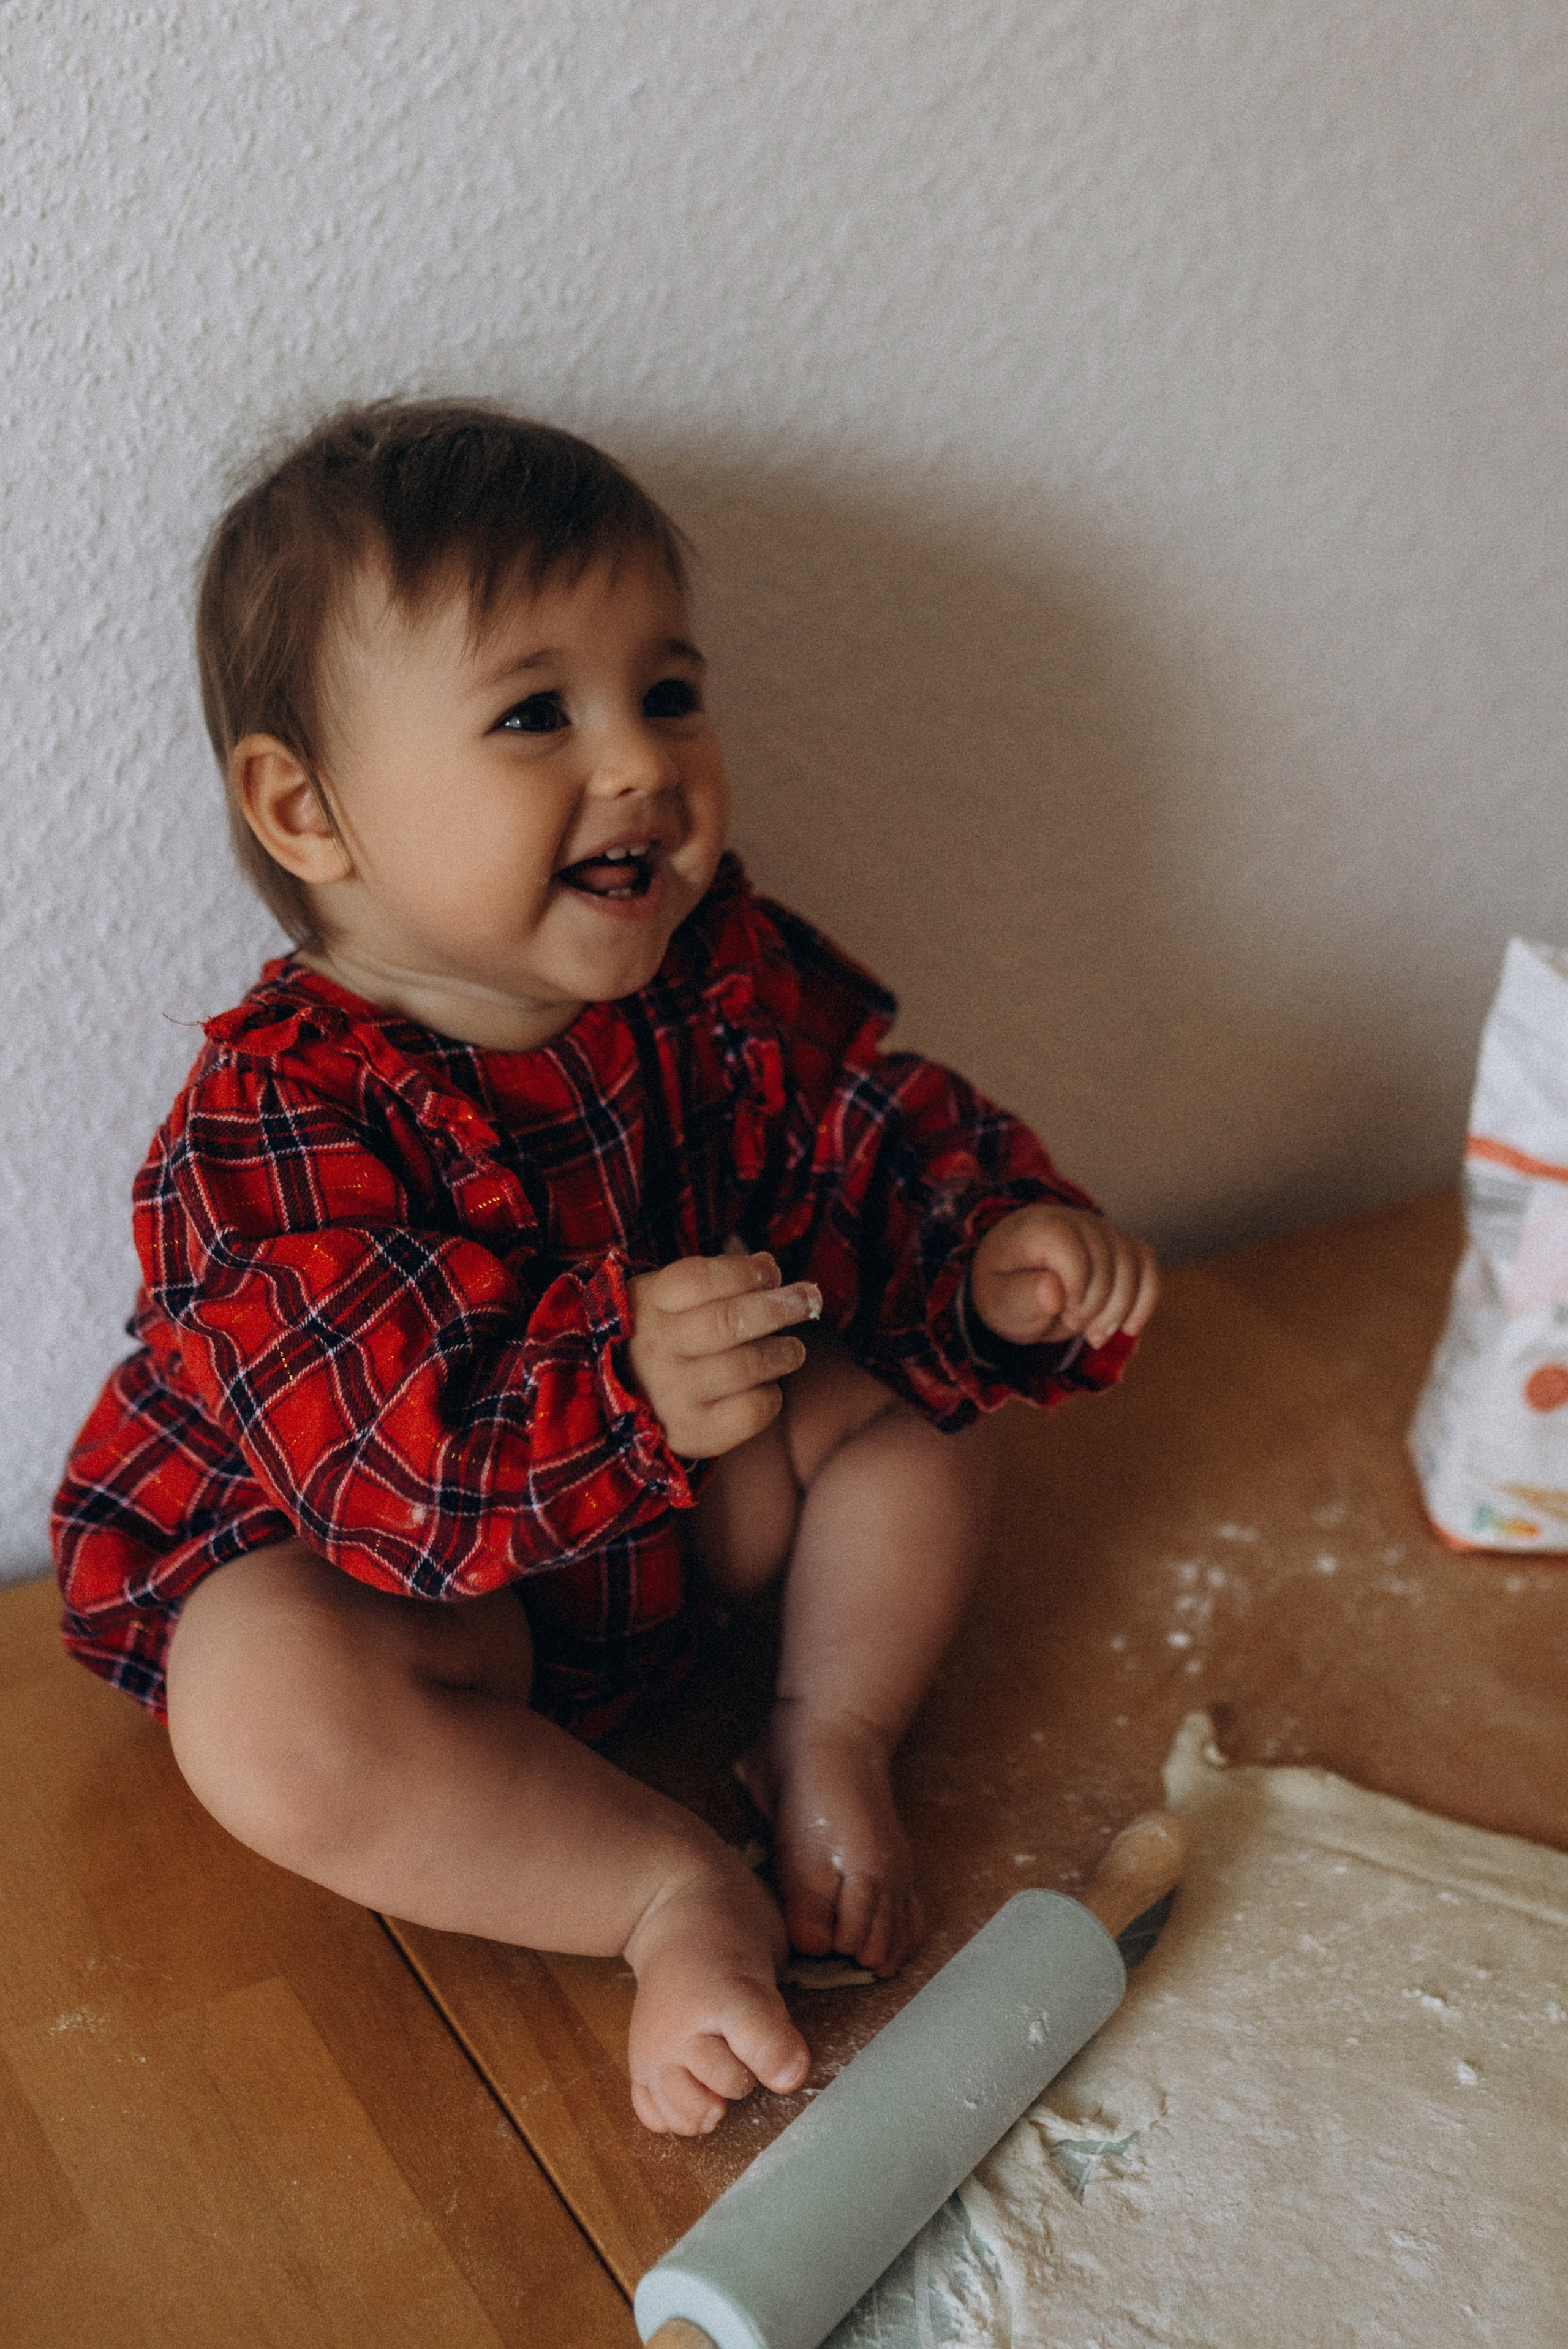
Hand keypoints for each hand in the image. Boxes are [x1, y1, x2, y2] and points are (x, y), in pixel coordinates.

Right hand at [626, 1251, 821, 1457]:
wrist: (623, 1403)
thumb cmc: (663, 1338)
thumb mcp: (672, 1298)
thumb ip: (718, 1279)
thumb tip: (769, 1268)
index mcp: (646, 1304)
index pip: (699, 1279)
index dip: (744, 1272)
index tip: (772, 1273)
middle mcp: (654, 1349)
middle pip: (728, 1322)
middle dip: (779, 1307)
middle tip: (810, 1300)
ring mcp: (671, 1394)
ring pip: (745, 1366)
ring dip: (782, 1353)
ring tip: (793, 1350)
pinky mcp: (692, 1433)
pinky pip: (750, 1411)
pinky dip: (770, 1396)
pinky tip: (766, 1387)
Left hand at [969, 1205, 1157, 1351]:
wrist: (1017, 1279)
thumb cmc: (1006, 1289)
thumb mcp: (1000, 1301)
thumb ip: (1022, 1297)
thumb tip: (1054, 1292)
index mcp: (1037, 1227)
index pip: (1070, 1246)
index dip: (1077, 1285)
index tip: (1063, 1312)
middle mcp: (1074, 1220)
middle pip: (1107, 1259)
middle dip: (1096, 1304)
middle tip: (1072, 1326)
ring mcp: (1102, 1231)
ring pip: (1133, 1263)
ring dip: (1120, 1309)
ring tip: (1095, 1335)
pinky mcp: (1121, 1247)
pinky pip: (1147, 1267)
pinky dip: (1144, 1300)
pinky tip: (1128, 1328)